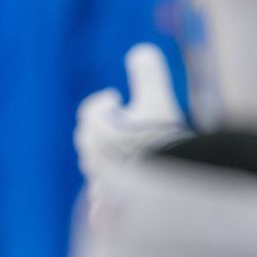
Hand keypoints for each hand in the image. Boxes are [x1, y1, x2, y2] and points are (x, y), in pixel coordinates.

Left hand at [75, 44, 188, 200]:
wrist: (169, 186)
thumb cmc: (161, 139)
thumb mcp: (159, 100)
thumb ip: (148, 73)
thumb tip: (140, 51)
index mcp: (95, 128)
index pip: (91, 110)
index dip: (103, 102)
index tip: (117, 98)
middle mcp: (91, 155)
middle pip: (88, 139)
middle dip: (102, 129)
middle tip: (122, 126)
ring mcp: (99, 181)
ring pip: (95, 167)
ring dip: (106, 159)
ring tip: (127, 156)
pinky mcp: (110, 204)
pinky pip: (103, 199)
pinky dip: (107, 196)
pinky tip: (113, 202)